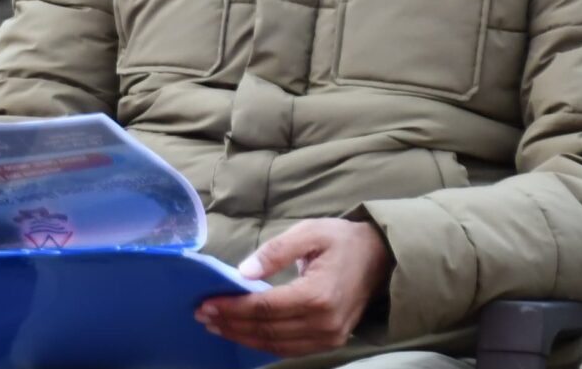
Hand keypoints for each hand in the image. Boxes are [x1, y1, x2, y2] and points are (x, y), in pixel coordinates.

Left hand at [196, 218, 392, 357]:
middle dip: (231, 323)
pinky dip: (264, 343)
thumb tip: (243, 273)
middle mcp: (324, 323)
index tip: (206, 303)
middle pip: (267, 330)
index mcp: (318, 295)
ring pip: (276, 344)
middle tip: (202, 315)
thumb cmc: (341, 240)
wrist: (379, 257)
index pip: (265, 308)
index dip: (232, 308)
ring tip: (216, 325)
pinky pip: (291, 349)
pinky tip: (244, 333)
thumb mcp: (308, 232)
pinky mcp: (331, 341)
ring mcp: (329, 337)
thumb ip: (274, 252)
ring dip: (243, 336)